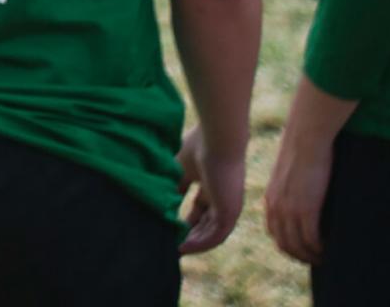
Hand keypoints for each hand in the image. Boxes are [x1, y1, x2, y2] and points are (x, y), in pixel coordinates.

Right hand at [175, 123, 243, 254]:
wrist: (218, 139)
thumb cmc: (199, 145)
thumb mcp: (180, 167)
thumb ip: (174, 183)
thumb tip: (158, 197)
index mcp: (213, 185)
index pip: (200, 208)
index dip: (186, 219)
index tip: (169, 225)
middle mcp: (223, 198)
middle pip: (206, 222)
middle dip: (190, 233)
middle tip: (172, 242)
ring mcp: (228, 206)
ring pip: (211, 232)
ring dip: (194, 242)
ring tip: (176, 249)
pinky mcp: (230, 212)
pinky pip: (216, 235)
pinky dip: (200, 243)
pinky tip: (184, 246)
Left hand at [265, 120, 334, 265]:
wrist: (306, 138)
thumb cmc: (301, 151)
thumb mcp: (289, 174)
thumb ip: (290, 190)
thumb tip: (302, 198)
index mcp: (271, 199)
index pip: (274, 231)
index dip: (287, 245)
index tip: (301, 251)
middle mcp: (276, 207)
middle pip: (284, 243)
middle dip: (299, 256)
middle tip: (316, 260)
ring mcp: (290, 209)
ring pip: (298, 245)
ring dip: (311, 256)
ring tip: (324, 258)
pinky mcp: (306, 208)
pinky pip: (311, 238)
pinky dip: (319, 248)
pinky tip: (328, 250)